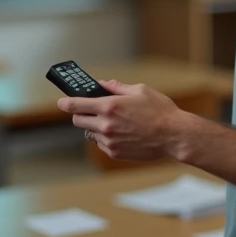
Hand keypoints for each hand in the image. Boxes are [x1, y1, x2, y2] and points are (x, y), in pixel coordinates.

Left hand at [56, 80, 185, 161]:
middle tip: (89, 110)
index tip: (61, 102)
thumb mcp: (140, 90)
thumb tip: (103, 84)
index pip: (77, 105)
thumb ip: (117, 87)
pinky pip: (101, 144)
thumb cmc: (160, 110)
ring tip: (110, 122)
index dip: (66, 103)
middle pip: (78, 121)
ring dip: (93, 126)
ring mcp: (109, 140)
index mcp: (110, 106)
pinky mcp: (115, 152)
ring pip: (89, 133)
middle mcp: (106, 124)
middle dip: (80, 114)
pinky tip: (120, 133)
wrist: (173, 136)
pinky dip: (105, 138)